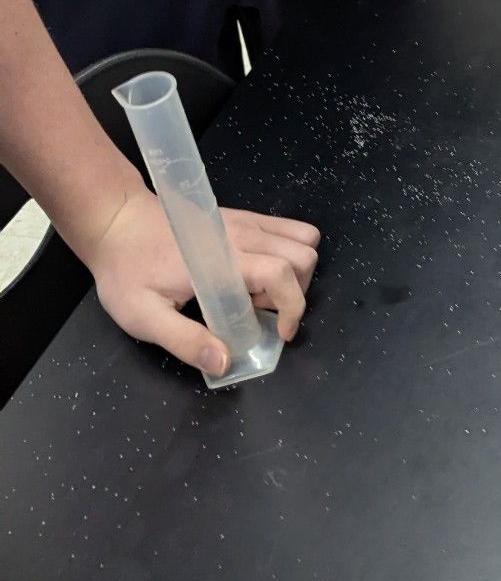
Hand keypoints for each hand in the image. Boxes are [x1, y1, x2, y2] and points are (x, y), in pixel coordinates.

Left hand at [83, 182, 320, 377]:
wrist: (117, 221)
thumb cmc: (126, 269)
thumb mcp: (143, 316)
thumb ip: (184, 340)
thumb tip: (224, 363)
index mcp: (221, 261)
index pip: (282, 274)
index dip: (293, 307)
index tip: (278, 333)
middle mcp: (243, 235)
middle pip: (304, 254)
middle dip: (296, 291)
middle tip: (263, 313)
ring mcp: (246, 221)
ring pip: (304, 237)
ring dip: (296, 270)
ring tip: (261, 293)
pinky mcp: (243, 217)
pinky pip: (288, 228)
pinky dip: (289, 252)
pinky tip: (256, 273)